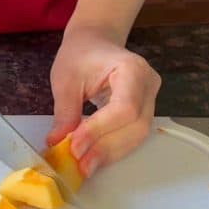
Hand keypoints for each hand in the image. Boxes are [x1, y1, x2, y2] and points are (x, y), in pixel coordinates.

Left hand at [47, 25, 160, 175]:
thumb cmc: (81, 54)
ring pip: (137, 136)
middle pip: (135, 126)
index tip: (75, 145)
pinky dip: (113, 150)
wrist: (95, 43)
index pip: (124, 108)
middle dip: (105, 148)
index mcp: (132, 69)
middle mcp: (149, 85)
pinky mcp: (144, 112)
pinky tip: (93, 158)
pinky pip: (133, 136)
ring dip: (109, 154)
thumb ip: (65, 112)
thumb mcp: (66, 79)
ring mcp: (150, 99)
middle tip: (79, 164)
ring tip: (84, 166)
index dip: (100, 130)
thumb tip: (58, 143)